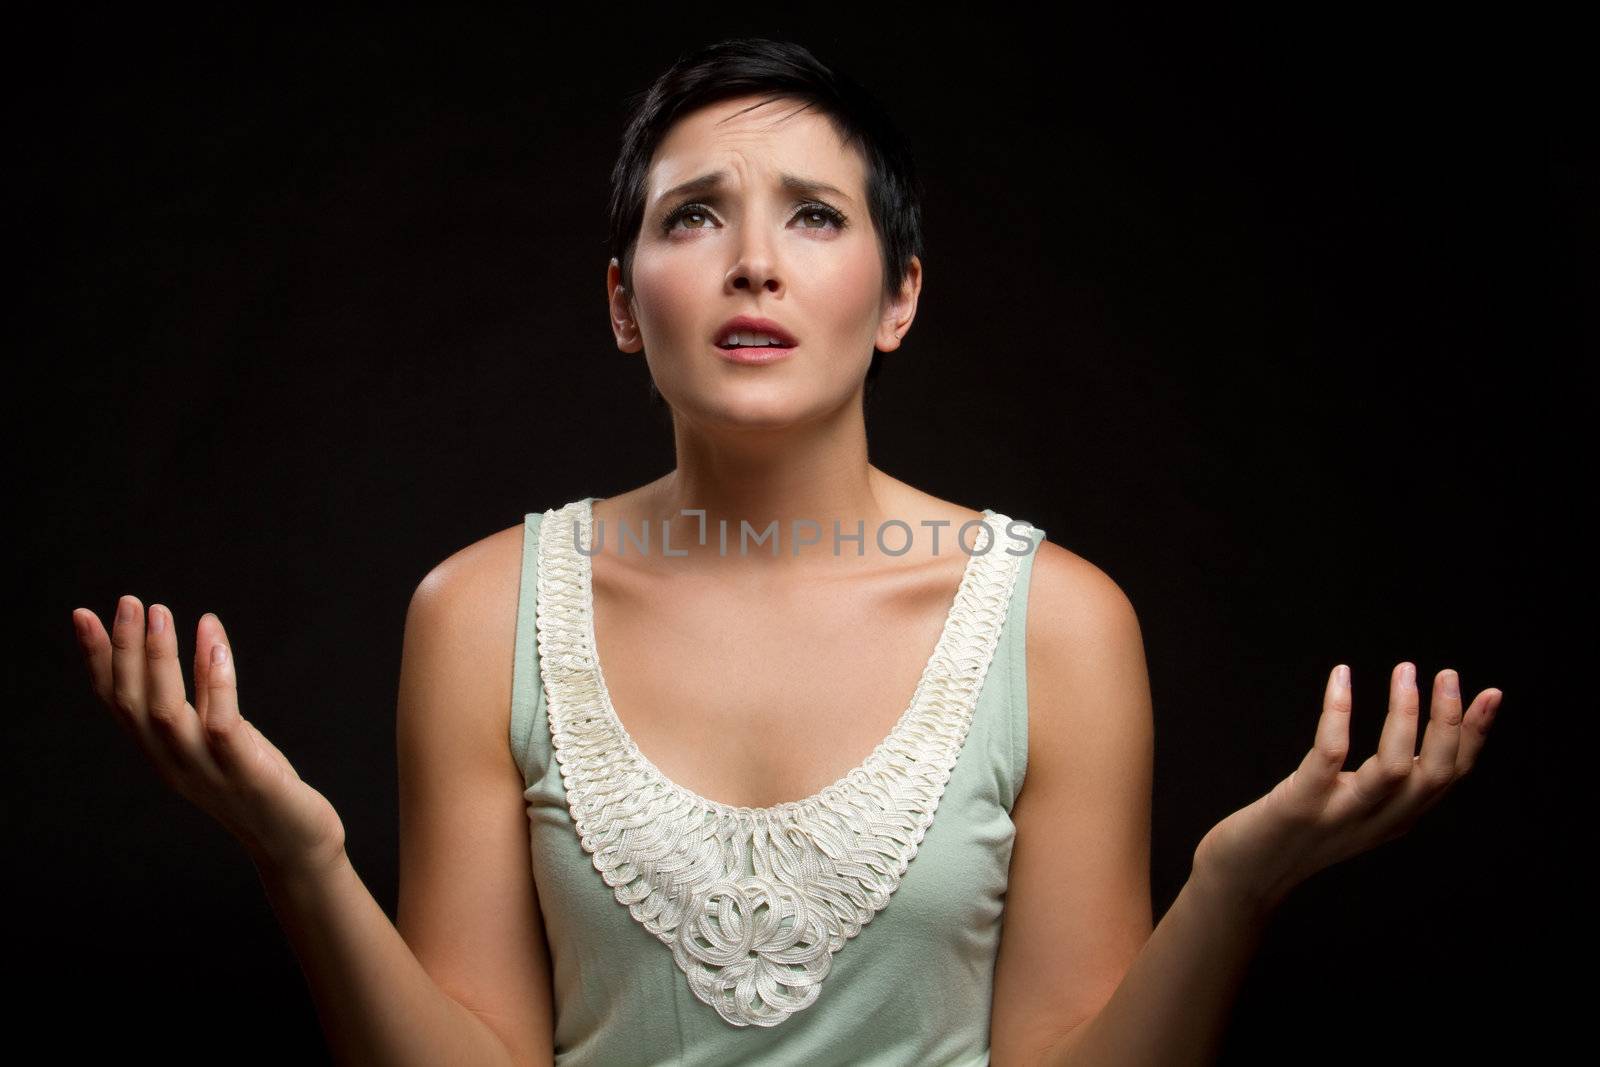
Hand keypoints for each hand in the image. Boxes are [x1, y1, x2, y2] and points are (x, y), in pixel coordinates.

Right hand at [72, 596, 346, 880]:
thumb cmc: (258, 783)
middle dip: (125, 650)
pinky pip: (220, 723)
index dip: (99, 660)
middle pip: (133, 703)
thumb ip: (209, 690)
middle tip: (129, 601)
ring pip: (166, 711)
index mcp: (161, 754)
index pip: (117, 703)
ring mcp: (206, 771)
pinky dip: (215, 681)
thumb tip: (204, 633)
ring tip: (160, 612)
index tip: (84, 616)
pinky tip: (215, 643)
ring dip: (159, 659)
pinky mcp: (243, 773)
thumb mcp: (226, 732)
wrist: (293, 843)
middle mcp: (173, 764)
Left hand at [1192, 662, 1501, 915]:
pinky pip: (1329, 755)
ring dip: (1406, 716)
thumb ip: (1382, 790)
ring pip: (1394, 767)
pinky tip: (1341, 677)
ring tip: (1406, 671)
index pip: (1449, 778)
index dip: (1474, 736)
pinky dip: (1339, 714)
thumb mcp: (1351, 813)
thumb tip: (1411, 747)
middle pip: (1435, 773)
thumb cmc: (1293, 836)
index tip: (1490, 694)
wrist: (1243, 878)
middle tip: (1447, 673)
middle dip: (1450, 722)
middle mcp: (1377, 821)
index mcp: (1395, 819)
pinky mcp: (1301, 805)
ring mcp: (1340, 814)